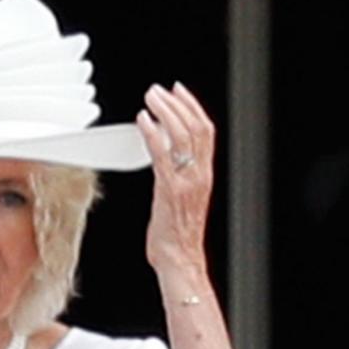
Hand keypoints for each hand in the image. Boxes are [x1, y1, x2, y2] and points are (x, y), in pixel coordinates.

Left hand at [136, 82, 216, 283]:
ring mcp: (186, 181)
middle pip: (195, 127)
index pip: (205, 132)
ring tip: (150, 98)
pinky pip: (162, 154)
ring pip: (182, 135)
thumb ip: (177, 176)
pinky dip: (153, 133)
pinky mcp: (169, 189)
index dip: (193, 107)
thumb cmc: (176, 236)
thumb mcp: (182, 199)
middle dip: (177, 103)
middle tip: (159, 89)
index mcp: (204, 175)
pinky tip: (143, 121)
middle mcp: (199, 174)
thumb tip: (163, 157)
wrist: (180, 259)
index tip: (179, 92)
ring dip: (165, 111)